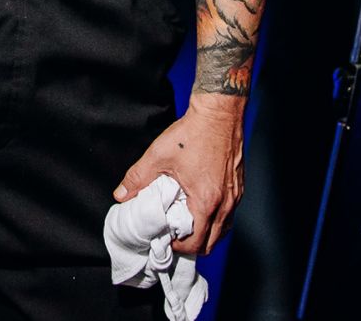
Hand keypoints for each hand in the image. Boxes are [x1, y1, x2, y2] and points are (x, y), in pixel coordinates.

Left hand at [112, 93, 245, 255]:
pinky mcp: (239, 187)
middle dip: (192, 245)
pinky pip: (229, 214)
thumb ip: (137, 178)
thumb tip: (122, 195)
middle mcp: (225, 203)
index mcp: (206, 201)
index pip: (196, 242)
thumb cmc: (193, 133)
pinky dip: (215, 219)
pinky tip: (200, 207)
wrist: (219, 113)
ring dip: (205, 233)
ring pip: (223, 230)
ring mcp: (235, 196)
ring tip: (186, 223)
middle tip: (175, 235)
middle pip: (212, 242)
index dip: (178, 247)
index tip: (165, 240)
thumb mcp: (158, 156)